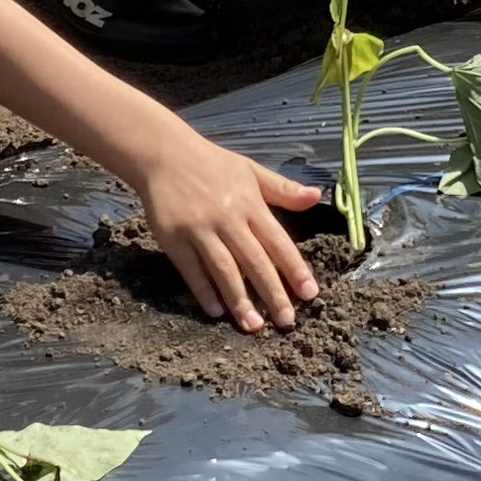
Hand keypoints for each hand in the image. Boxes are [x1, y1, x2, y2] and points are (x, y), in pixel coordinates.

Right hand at [132, 139, 328, 331]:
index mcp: (250, 203)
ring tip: (253, 325)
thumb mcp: (251, 170)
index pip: (278, 241)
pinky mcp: (173, 239)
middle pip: (254, 261)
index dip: (295, 269)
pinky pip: (191, 270)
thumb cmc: (212, 164)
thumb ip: (283, 188)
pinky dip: (204, 291)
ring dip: (239, 300)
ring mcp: (199, 230)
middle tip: (286, 321)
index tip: (310, 294)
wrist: (164, 155)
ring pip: (224, 270)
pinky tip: (216, 311)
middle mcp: (227, 218)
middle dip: (272, 293)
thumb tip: (316, 196)